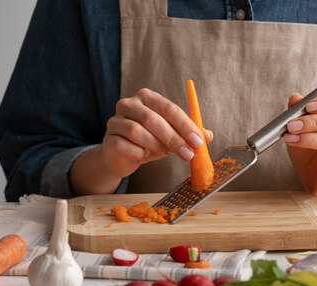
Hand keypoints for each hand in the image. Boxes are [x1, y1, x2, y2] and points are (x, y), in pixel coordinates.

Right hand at [69, 88, 211, 194]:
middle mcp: (128, 104)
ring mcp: (115, 120)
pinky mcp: (108, 139)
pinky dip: (138, 152)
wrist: (123, 157)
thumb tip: (208, 135)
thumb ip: (189, 134)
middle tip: (188, 153)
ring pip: (136, 131)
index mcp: (146, 97)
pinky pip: (123, 145)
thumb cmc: (150, 142)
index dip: (185, 125)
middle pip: (152, 119)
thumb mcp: (172, 136)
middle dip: (173, 138)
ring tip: (164, 153)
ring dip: (155, 145)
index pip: (168, 108)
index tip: (198, 141)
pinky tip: (144, 155)